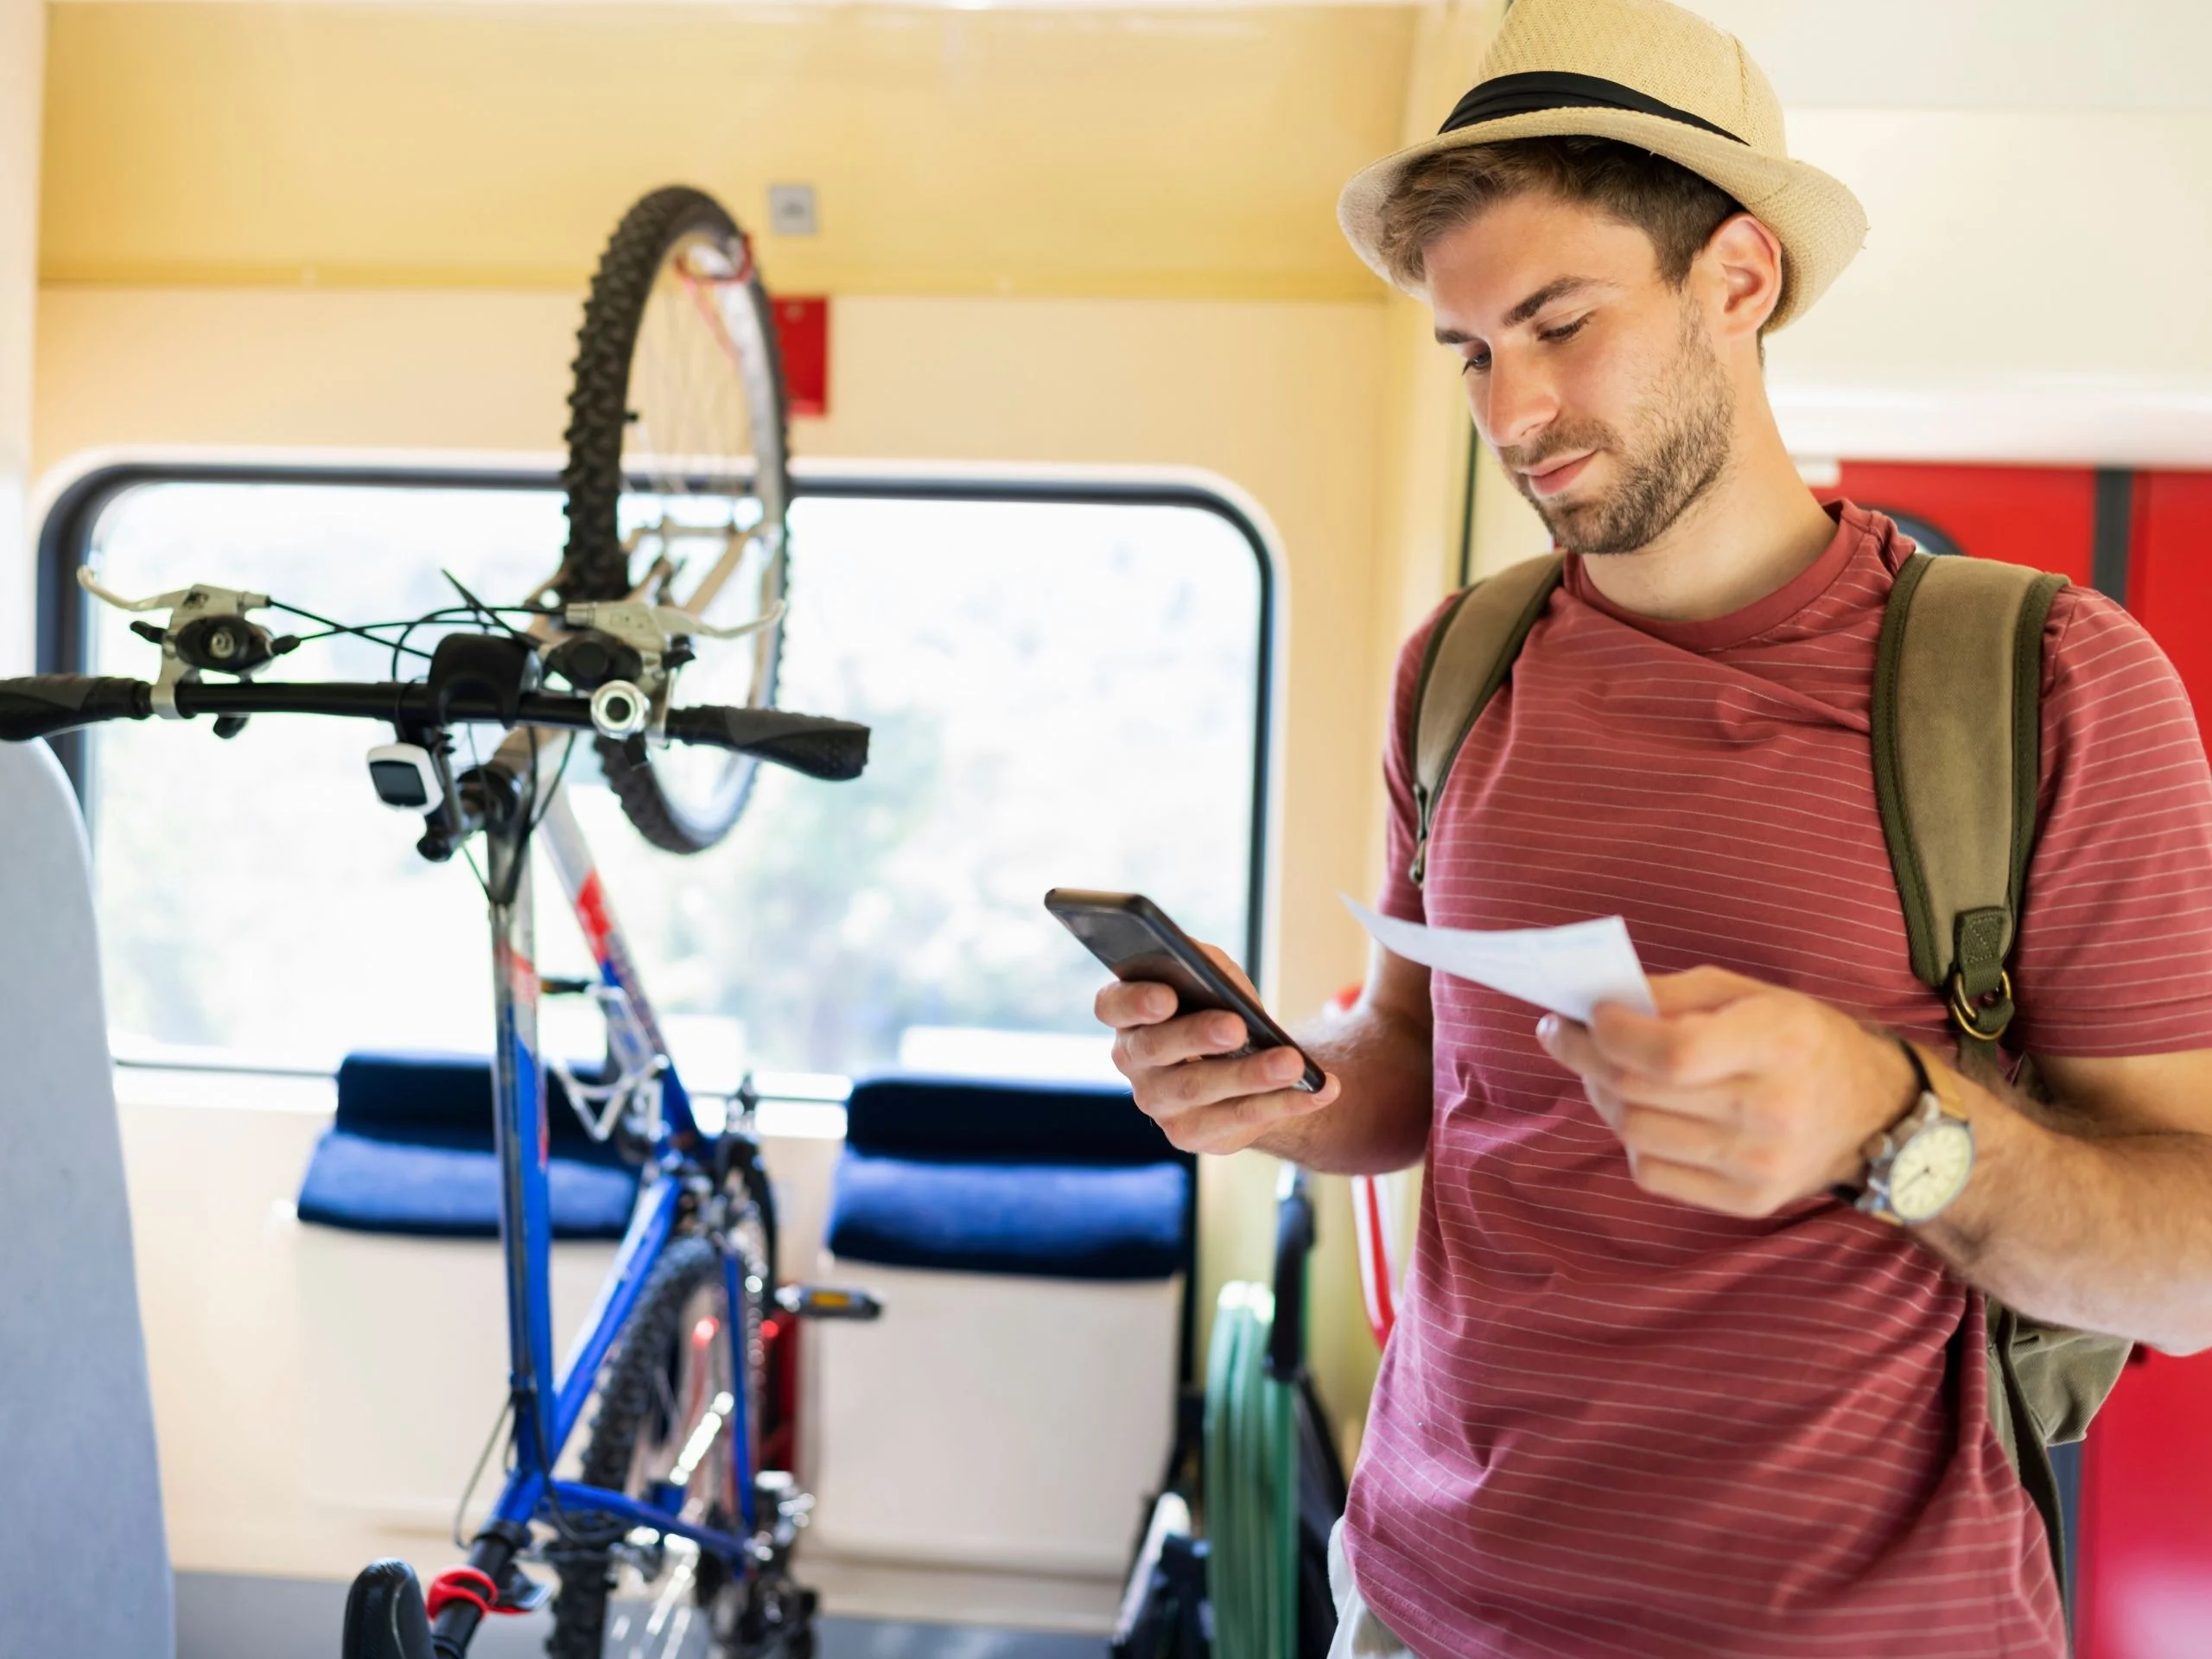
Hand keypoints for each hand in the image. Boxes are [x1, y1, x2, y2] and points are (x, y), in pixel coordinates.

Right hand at [1095, 942, 1339, 1154]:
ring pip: (1199, 1089)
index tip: (1167, 996)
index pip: (1111, 1005)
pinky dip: (1282, 1103)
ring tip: (1292, 1063)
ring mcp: (1157, 1102)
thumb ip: (1207, 967)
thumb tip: (1214, 976)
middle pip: (1156, 1049)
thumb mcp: (1213, 977)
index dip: (1134, 1002)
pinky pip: (1236, 1119)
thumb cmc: (1218, 1005)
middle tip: (1237, 1027)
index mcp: (1128, 1013)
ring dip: (1250, 1075)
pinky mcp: (1189, 1134)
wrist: (1242, 1061)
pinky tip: (1317, 1090)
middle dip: (1198, 1036)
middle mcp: (1132, 1060)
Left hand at [1534, 966, 1918, 1216]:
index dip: (1613, 1033)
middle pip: (1639, 1092)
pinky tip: (1648, 1114)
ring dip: (1602, 1097)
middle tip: (1563, 1034)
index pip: (1673, 1053)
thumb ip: (1673, 996)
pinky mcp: (1748, 1202)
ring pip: (1634, 1134)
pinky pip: (1651, 1174)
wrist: (1872, 1113)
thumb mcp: (1750, 993)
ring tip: (1605, 1072)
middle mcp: (1773, 1109)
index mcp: (1779, 1042)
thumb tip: (1593, 1005)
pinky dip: (1634, 1140)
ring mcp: (1761, 1164)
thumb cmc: (1797, 1040)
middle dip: (1583, 1057)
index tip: (1586, 1014)